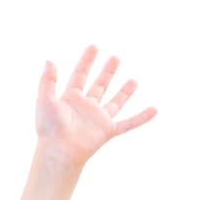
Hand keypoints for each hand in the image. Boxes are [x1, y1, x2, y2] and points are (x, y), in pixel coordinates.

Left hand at [35, 44, 156, 171]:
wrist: (58, 152)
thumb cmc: (48, 129)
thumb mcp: (45, 100)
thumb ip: (47, 81)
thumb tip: (49, 60)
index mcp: (71, 98)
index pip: (80, 75)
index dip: (86, 61)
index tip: (94, 46)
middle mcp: (86, 107)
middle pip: (99, 86)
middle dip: (107, 72)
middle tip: (115, 58)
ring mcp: (98, 119)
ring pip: (114, 102)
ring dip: (124, 92)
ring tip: (133, 81)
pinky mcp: (108, 130)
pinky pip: (128, 123)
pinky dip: (141, 117)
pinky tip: (154, 110)